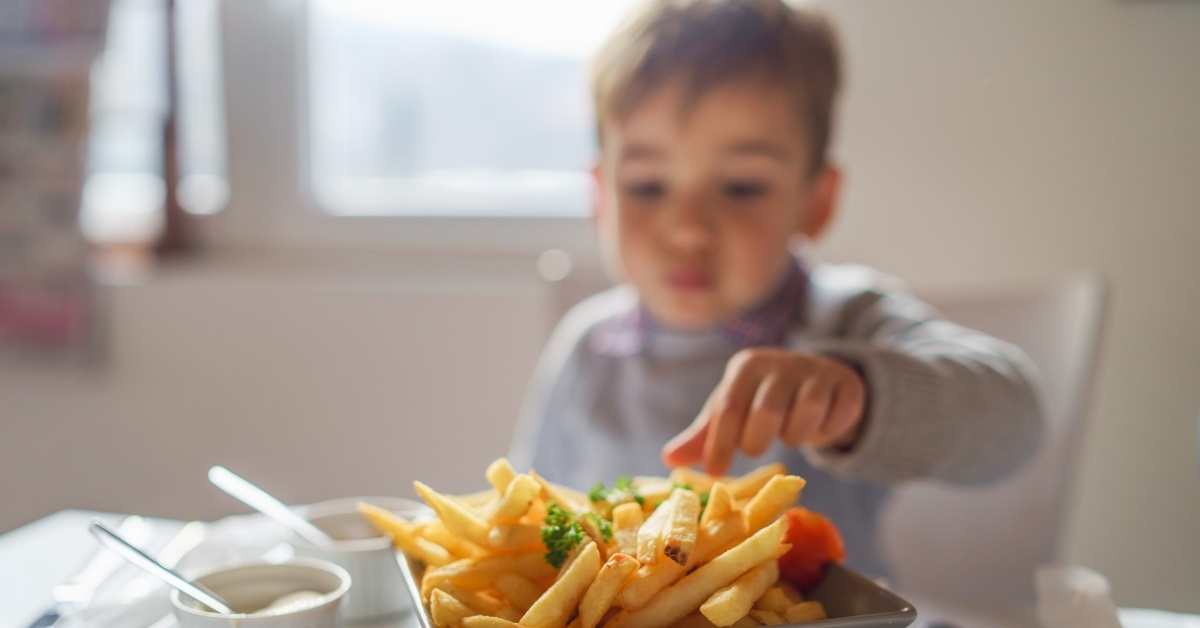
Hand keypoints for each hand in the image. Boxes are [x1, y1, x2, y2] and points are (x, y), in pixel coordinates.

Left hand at [662, 348, 865, 476]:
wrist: (815, 379)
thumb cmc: (761, 399)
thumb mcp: (732, 413)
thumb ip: (704, 436)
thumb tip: (668, 459)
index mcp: (746, 367)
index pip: (727, 409)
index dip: (719, 444)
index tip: (715, 472)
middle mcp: (779, 363)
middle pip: (766, 413)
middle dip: (757, 441)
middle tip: (756, 447)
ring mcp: (815, 371)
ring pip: (806, 414)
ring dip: (795, 436)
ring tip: (789, 433)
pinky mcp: (846, 385)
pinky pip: (836, 417)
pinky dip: (825, 433)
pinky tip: (817, 429)